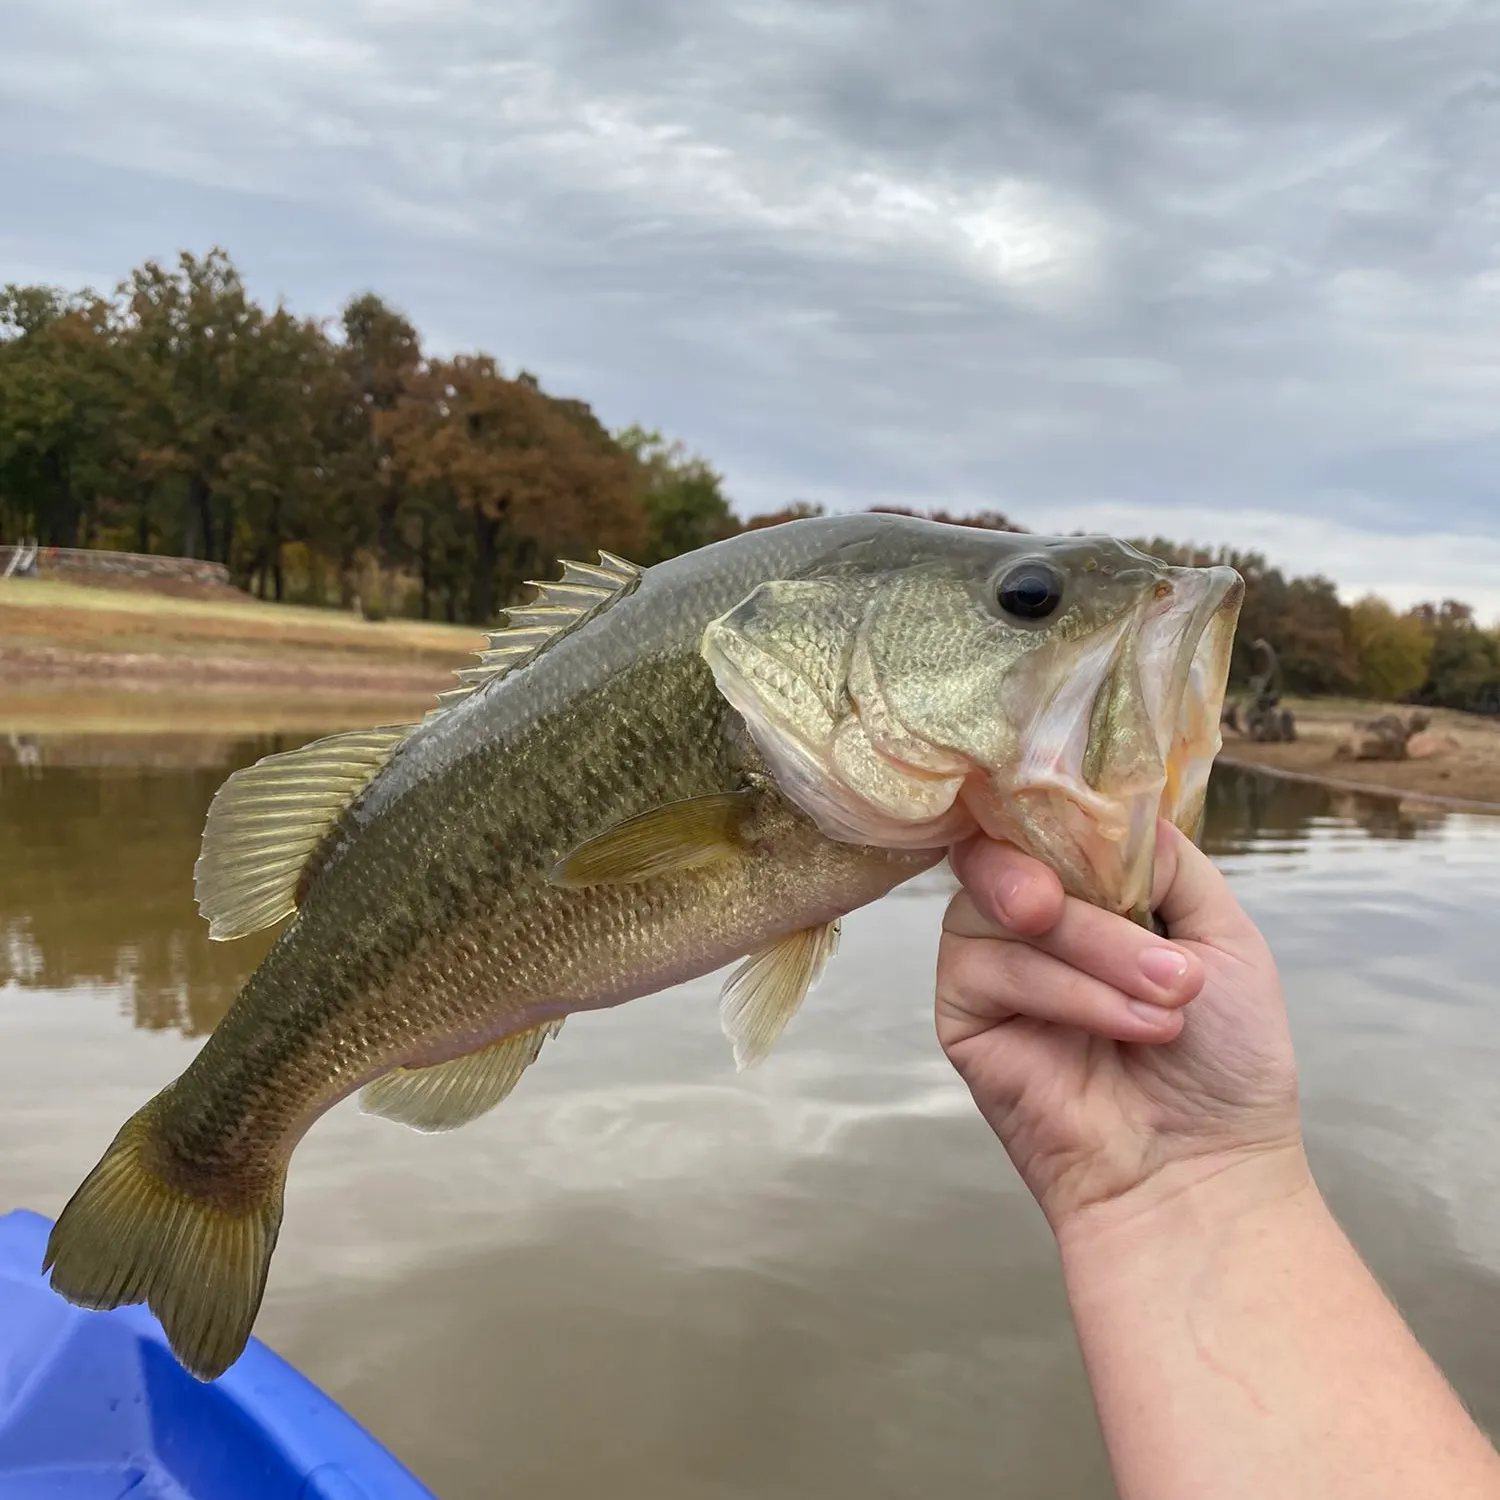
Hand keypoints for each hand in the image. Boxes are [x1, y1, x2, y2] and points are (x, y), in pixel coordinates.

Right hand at [935, 819, 1305, 1238]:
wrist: (1202, 1170)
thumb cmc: (1225, 1061)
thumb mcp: (1224, 937)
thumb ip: (1168, 861)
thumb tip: (1113, 804)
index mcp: (1089, 892)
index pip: (1048, 819)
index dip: (1059, 808)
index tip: (1097, 825)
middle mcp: (1032, 919)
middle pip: (1018, 852)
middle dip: (1086, 895)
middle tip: (1147, 936)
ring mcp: (991, 964)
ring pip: (1004, 907)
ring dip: (1096, 952)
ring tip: (1165, 1006)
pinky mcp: (961, 1015)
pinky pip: (986, 966)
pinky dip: (1062, 990)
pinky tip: (1121, 1029)